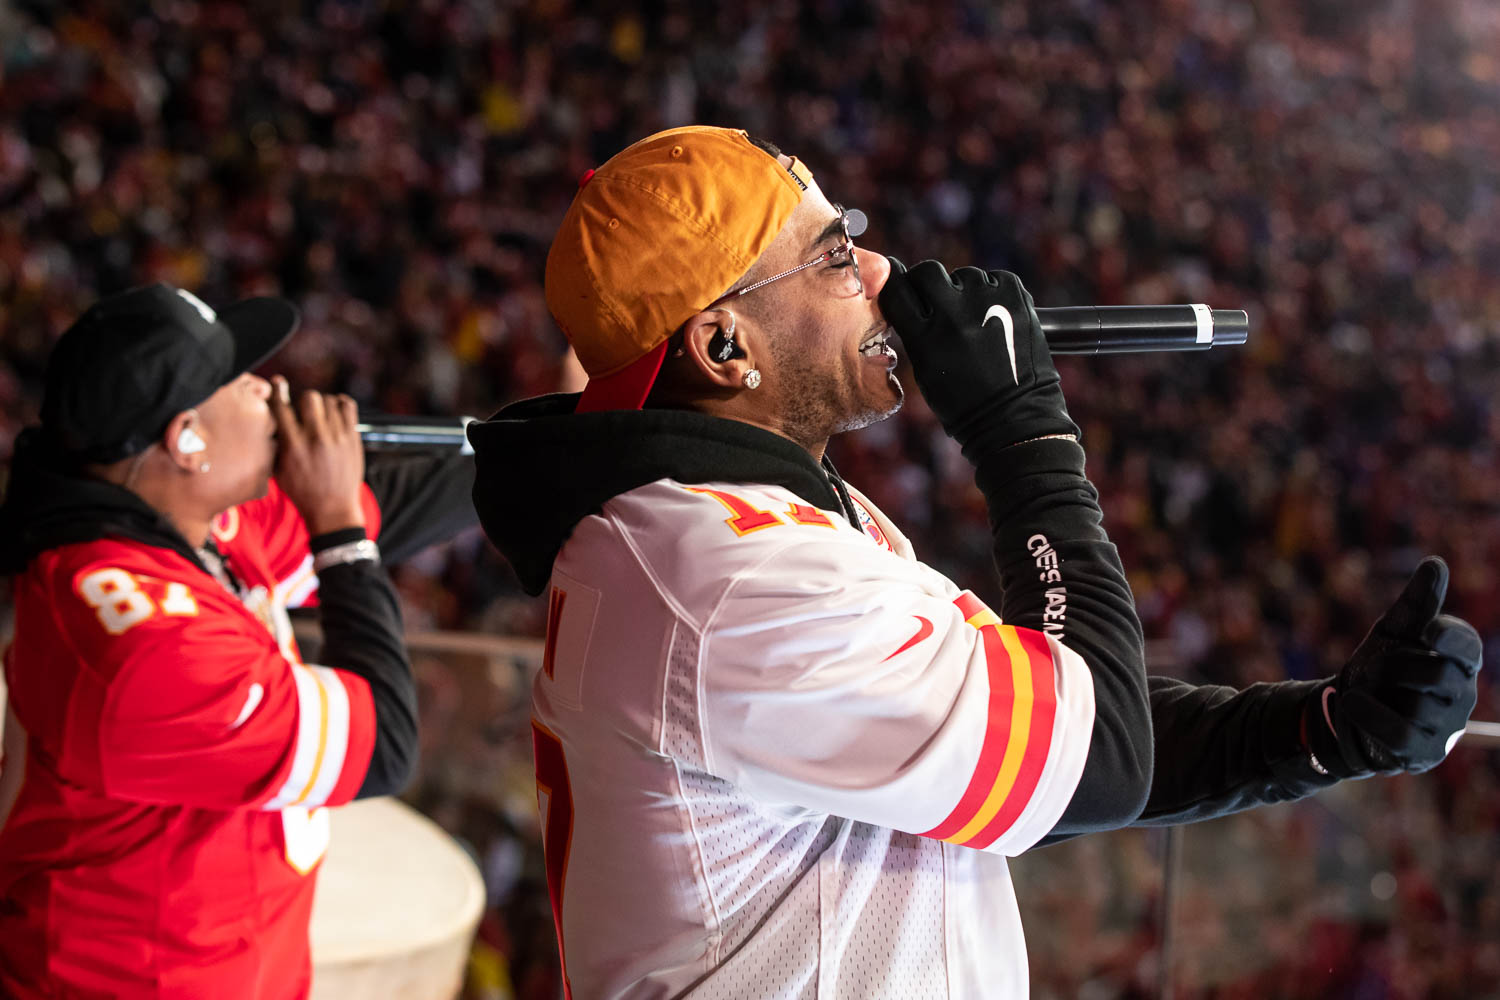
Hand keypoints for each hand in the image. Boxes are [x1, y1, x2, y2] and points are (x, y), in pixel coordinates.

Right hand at [270, 376, 366, 535]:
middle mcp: (316, 438)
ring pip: (329, 400)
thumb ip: (276, 442)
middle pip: (309, 397)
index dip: (278, 391)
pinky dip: (339, 404)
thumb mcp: (278, 470)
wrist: (332, 509)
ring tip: (320, 417)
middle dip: (303, 401)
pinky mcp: (353, 438)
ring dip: (322, 405)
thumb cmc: (302, 491)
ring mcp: (338, 437)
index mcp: (293, 446)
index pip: (282, 407)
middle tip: (304, 412)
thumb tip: (273, 416)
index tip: (278, 383)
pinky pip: (348, 405)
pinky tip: (334, 413)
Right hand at [877, 258, 1077, 450]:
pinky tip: (997, 317)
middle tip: (938, 299)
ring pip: (965, 275)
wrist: (1013, 418)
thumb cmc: (963, 403)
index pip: (895, 290)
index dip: (894, 283)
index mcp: (924, 338)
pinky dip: (994, 293)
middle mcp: (953, 315)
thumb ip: (914, 331)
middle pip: (928, 271)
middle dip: (929, 282)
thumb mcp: (925, 371)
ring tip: (977, 320)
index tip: (898, 283)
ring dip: (966, 291)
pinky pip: (996, 278)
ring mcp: (987, 302)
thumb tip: (909, 296)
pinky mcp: (1016, 297)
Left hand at [1306, 556, 1481, 777]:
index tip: (1431, 630)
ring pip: (1418, 704)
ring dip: (1378, 691)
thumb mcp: (1392, 633)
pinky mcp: (1424, 753)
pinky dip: (1368, 715)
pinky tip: (1353, 704)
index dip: (1453, 637)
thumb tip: (1436, 564)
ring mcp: (1447, 728)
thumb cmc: (1378, 667)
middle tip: (1376, 667)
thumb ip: (1417, 603)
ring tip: (1370, 690)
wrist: (1345, 709)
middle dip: (1396, 664)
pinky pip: (1398, 733)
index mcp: (1459, 661)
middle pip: (1437, 672)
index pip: (1468, 646)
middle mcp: (1461, 695)